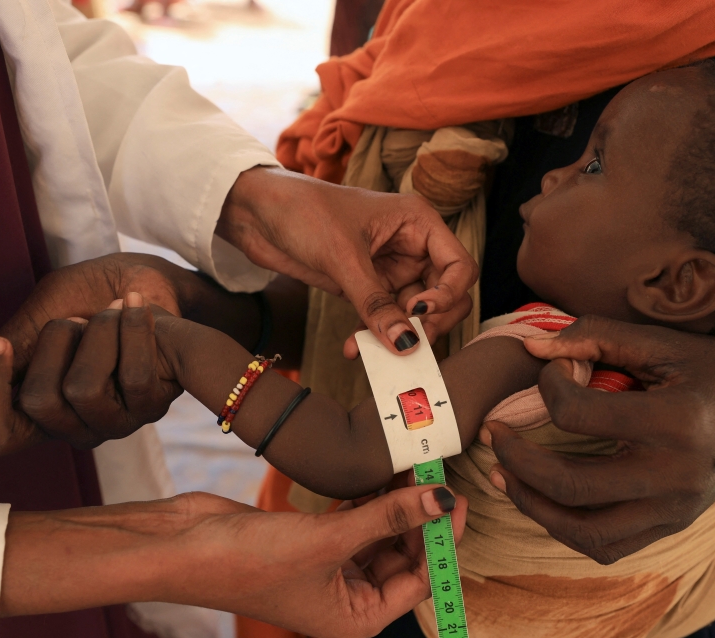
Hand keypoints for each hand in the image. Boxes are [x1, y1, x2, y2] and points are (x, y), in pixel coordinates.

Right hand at [0, 254, 195, 453]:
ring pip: (84, 391)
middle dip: (55, 339)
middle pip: (38, 404)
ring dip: (97, 332)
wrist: (150, 278)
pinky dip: (132, 326)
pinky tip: (134, 307)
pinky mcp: (153, 403)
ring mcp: (114, 421)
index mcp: (34, 411)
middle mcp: (72, 427)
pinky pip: (135, 376)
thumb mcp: (34, 323)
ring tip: (111, 310)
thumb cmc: (89, 298)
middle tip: (77, 316)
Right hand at [1, 484, 467, 637]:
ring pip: (379, 535)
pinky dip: (367, 500)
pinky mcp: (311, 541)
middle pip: (403, 556)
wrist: (184, 546)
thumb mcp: (328, 541)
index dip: (442, 540)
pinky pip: (354, 521)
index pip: (419, 580)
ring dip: (394, 503)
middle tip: (436, 472)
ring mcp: (328, 569)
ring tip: (412, 465)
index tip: (457, 499)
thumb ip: (386, 519)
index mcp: (357, 618)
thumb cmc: (248, 562)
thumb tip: (440, 500)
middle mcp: (347, 598)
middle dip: (420, 517)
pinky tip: (379, 474)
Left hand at [217, 167, 477, 355]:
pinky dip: (374, 336)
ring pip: (412, 314)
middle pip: (444, 296)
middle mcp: (411, 246)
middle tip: (404, 343)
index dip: (448, 296)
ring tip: (368, 350)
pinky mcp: (366, 286)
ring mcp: (389, 268)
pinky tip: (353, 347)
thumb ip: (375, 302)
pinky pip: (383, 319)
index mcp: (418, 222)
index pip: (459, 267)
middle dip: (428, 323)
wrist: (255, 212)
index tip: (419, 314)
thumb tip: (405, 343)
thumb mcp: (343, 256)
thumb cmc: (302, 211)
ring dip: (395, 336)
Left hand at [482, 316, 714, 564]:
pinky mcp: (671, 527)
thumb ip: (596, 337)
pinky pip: (606, 546)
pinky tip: (542, 498)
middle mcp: (675, 477)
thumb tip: (531, 348)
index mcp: (675, 422)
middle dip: (516, 458)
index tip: (554, 369)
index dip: (549, 386)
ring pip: (583, 532)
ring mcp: (674, 511)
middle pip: (570, 484)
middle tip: (493, 432)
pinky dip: (564, 528)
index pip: (578, 415)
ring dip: (531, 505)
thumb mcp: (663, 342)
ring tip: (504, 474)